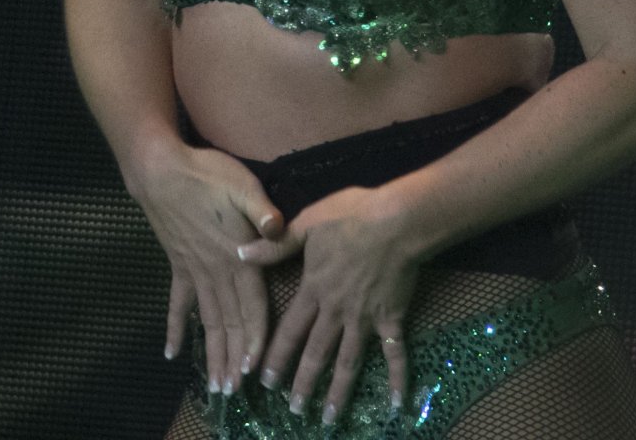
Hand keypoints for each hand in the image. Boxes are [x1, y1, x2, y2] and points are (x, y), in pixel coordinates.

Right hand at [128, 141, 285, 394]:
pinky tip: (170, 352)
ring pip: (206, 320)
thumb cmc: (206, 174)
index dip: (254, 337)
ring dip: (210, 353)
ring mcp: (193, 271)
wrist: (160, 170)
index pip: (250, 305)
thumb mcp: (242, 185)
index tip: (254, 368)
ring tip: (214, 383)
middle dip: (232, 359)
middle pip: (228, 322)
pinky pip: (177, 303)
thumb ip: (262, 210)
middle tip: (233, 392)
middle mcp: (215, 271)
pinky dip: (174, 327)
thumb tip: (279, 227)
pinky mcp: (178, 265)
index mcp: (236, 256)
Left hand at [238, 185, 416, 425]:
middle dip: (304, 384)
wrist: (397, 220)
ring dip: (338, 392)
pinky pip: (395, 354)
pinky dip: (397, 379)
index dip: (276, 357)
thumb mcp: (307, 224)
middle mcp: (336, 311)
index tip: (264, 382)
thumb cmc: (351, 216)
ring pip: (348, 362)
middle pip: (316, 353)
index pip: (290, 331)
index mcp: (314, 289)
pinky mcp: (391, 318)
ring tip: (329, 418)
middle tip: (294, 410)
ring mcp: (365, 318)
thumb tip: (238, 252)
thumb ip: (275, 246)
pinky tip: (397, 403)